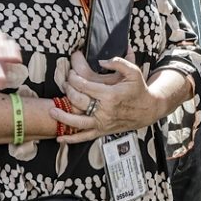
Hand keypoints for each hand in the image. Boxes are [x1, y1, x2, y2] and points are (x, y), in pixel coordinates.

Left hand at [47, 54, 181, 142]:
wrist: (148, 110)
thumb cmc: (139, 89)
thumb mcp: (134, 72)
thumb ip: (119, 62)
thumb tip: (101, 61)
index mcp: (111, 95)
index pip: (85, 86)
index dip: (74, 79)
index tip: (70, 74)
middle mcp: (105, 111)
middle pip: (79, 101)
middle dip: (68, 91)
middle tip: (64, 84)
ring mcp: (103, 123)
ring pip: (78, 122)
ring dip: (63, 117)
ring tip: (52, 110)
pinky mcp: (103, 131)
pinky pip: (85, 137)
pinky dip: (72, 139)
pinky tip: (60, 139)